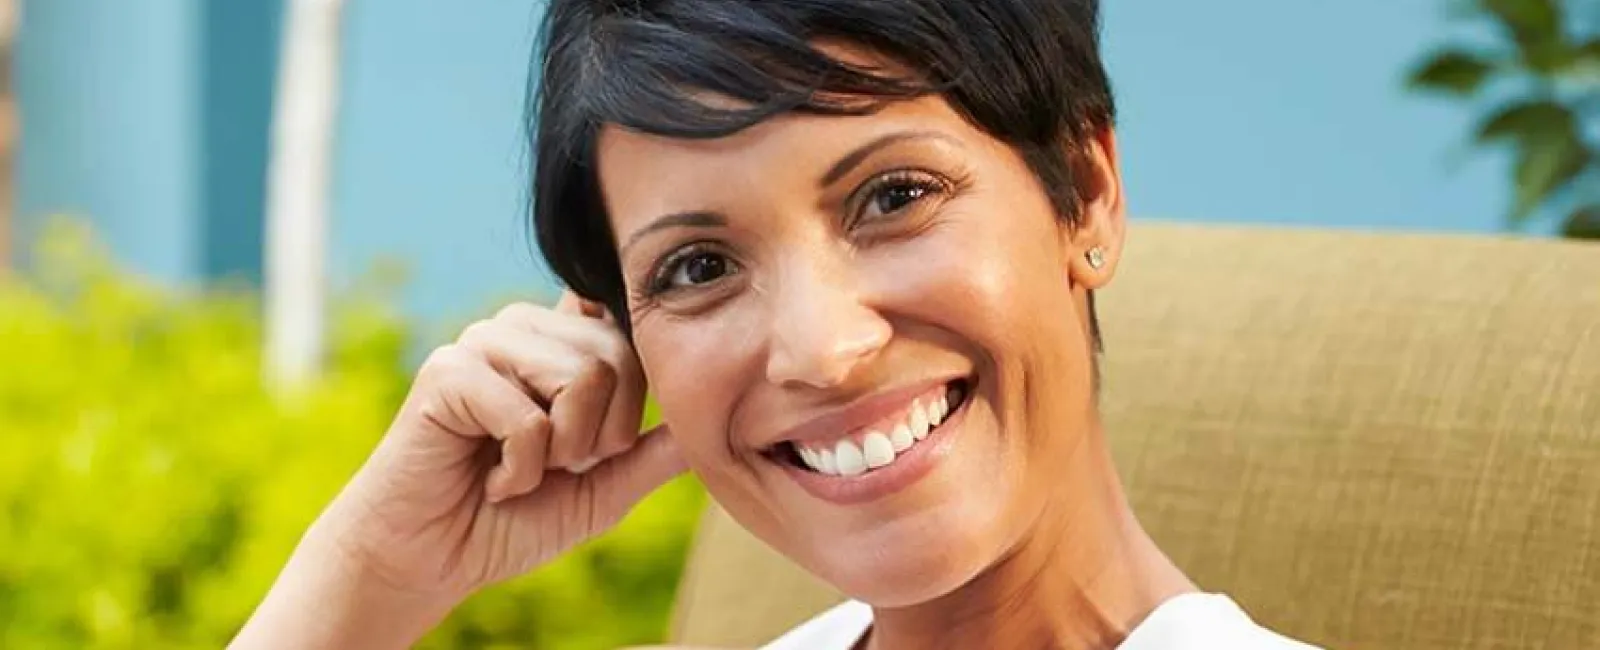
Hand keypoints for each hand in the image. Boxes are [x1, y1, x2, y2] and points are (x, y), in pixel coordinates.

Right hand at [324, 292, 685, 602]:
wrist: (434, 558)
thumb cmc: (512, 519)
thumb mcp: (604, 489)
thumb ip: (654, 453)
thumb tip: (712, 422)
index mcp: (561, 342)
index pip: (629, 328)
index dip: (636, 389)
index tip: (605, 445)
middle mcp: (524, 328)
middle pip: (619, 356)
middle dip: (602, 436)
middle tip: (554, 468)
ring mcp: (483, 342)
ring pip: (582, 376)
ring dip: (562, 451)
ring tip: (522, 469)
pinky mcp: (448, 371)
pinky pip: (528, 417)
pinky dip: (520, 469)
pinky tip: (490, 479)